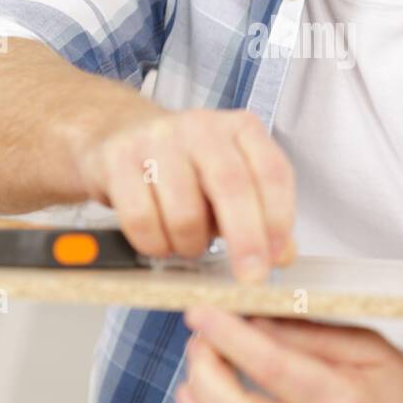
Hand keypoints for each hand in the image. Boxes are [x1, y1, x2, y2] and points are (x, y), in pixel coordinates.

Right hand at [75, 105, 295, 280]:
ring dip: (190, 245)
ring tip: (188, 244)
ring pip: (185, 212)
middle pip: (232, 187)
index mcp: (240, 128)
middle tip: (249, 277)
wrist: (120, 134)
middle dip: (245, 240)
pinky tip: (159, 241)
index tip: (276, 257)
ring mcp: (158, 139)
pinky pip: (141, 219)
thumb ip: (261, 216)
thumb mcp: (231, 184)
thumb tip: (283, 255)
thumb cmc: (185, 167)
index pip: (272, 172)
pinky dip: (154, 244)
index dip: (278, 218)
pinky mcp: (119, 158)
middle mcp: (202, 126)